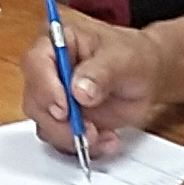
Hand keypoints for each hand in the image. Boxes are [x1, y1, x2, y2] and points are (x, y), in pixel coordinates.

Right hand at [22, 13, 169, 158]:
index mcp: (57, 39)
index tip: (65, 108)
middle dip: (59, 123)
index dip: (45, 88)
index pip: (36, 62)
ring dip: (71, 137)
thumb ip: (101, 72)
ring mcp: (54, 95)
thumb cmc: (135, 56)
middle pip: (35, 100)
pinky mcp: (62, 118)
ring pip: (45, 124)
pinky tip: (105, 139)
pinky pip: (61, 138)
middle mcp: (48, 68)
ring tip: (102, 135)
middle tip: (88, 131)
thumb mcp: (124, 58)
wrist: (148, 76)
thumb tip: (79, 91)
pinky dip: (82, 145)